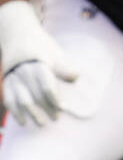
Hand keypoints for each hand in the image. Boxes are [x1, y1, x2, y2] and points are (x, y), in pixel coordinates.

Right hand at [0, 1, 77, 126]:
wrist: (18, 35)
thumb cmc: (41, 47)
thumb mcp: (55, 53)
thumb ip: (64, 68)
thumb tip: (77, 78)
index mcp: (38, 64)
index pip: (47, 87)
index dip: (55, 100)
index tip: (63, 108)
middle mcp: (24, 72)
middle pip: (35, 96)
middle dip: (46, 110)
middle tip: (55, 119)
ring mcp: (13, 77)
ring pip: (22, 100)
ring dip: (32, 114)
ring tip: (42, 124)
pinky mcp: (6, 81)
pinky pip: (8, 100)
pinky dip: (15, 112)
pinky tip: (23, 122)